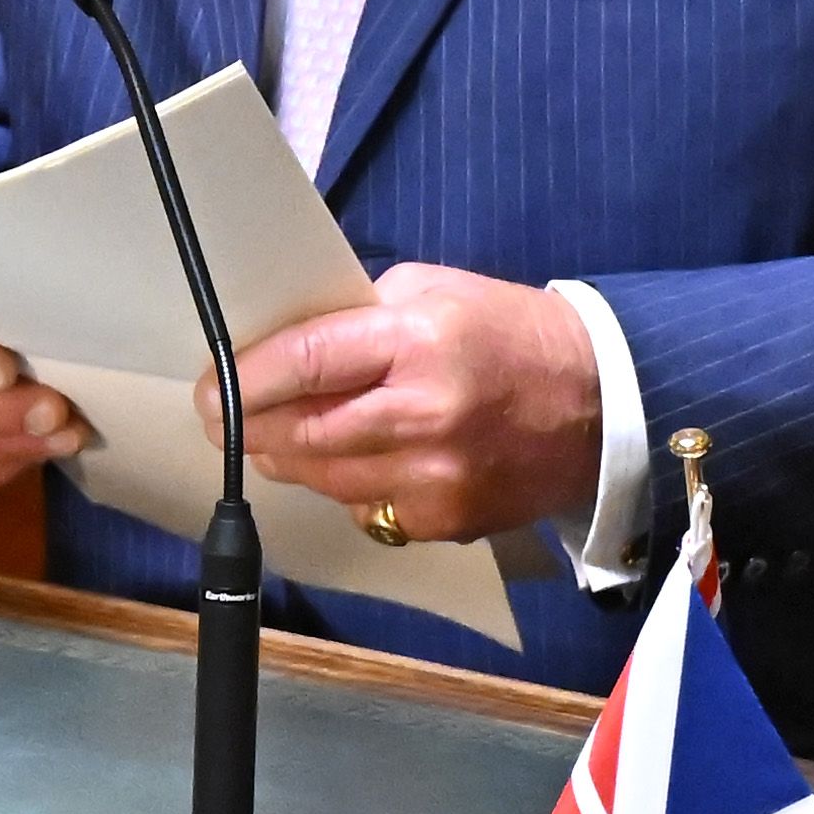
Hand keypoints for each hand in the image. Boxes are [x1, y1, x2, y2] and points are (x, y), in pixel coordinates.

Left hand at [215, 262, 599, 545]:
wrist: (602, 402)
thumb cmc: (510, 333)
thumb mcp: (433, 291)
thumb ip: (356, 317)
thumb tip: (280, 344)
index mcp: (419, 343)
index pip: (305, 363)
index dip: (244, 378)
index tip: (211, 384)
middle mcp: (422, 418)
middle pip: (299, 435)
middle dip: (248, 425)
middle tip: (223, 412)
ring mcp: (433, 480)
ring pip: (321, 479)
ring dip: (291, 455)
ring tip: (288, 430)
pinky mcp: (443, 522)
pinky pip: (364, 508)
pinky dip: (347, 485)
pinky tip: (363, 457)